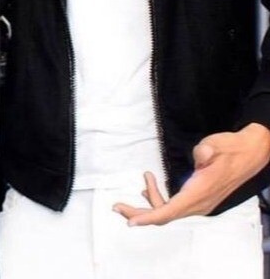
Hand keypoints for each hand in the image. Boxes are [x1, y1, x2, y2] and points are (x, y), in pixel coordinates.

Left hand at [112, 123, 269, 225]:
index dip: (148, 217)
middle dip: (139, 213)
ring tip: (145, 178)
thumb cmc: (230, 148)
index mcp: (199, 193)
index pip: (169, 211)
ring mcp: (200, 204)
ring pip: (169, 211)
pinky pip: (175, 206)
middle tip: (117, 206)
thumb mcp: (215, 146)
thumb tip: (199, 156)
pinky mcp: (200, 199)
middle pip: (164, 216)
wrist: (250, 152)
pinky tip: (150, 186)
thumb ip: (205, 152)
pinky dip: (160, 199)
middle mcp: (199, 204)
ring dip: (151, 201)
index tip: (129, 221)